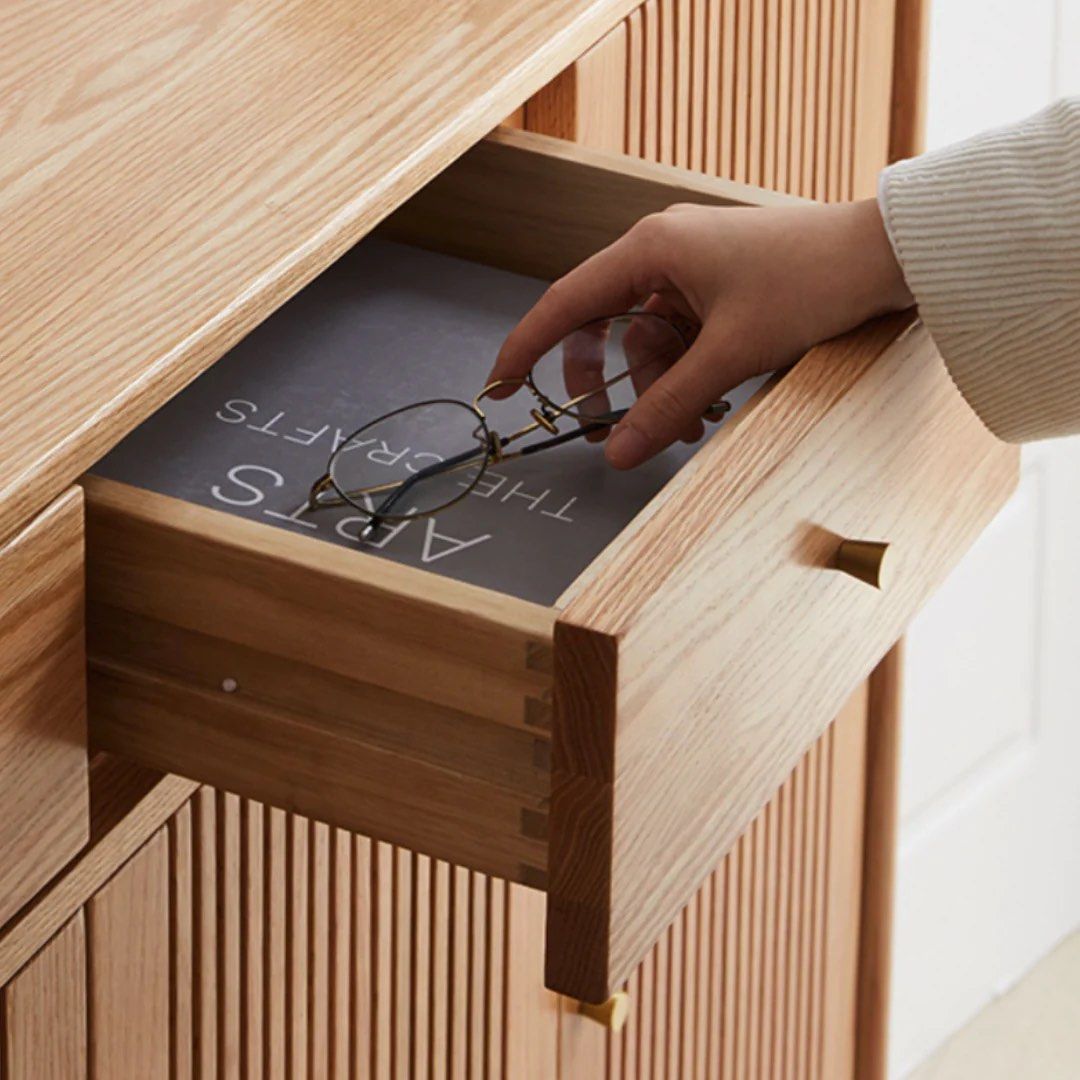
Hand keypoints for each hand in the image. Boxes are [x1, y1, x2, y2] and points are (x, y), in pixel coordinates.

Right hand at [488, 198, 913, 468]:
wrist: (885, 256)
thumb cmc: (809, 283)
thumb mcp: (730, 354)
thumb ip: (667, 406)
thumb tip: (619, 454)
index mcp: (650, 249)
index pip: (566, 303)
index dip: (526, 347)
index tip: (498, 386)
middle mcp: (662, 253)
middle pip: (603, 327)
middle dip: (605, 382)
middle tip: (603, 430)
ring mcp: (692, 271)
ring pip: (647, 340)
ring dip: (659, 388)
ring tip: (688, 426)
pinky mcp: (718, 288)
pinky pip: (681, 339)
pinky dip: (687, 375)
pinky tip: (709, 406)